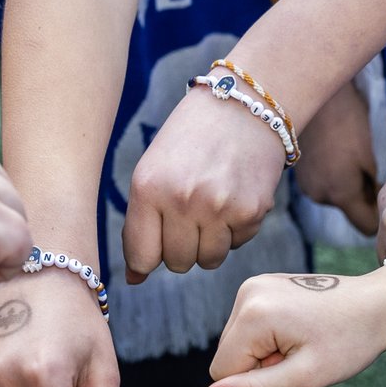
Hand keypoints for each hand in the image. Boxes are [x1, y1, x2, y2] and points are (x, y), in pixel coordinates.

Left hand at [123, 87, 287, 282]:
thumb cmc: (190, 141)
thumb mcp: (152, 171)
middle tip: (190, 213)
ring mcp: (219, 207)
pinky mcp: (251, 211)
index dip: (148, 257)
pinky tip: (233, 196)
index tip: (156, 243)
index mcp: (148, 188)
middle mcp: (182, 200)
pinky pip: (236, 245)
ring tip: (211, 204)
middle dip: (182, 247)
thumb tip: (134, 281)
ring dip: (209, 242)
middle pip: (177, 263)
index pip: (142, 257)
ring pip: (208, 260)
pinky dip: (234, 229)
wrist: (245, 105)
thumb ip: (140, 225)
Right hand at [205, 265, 385, 386]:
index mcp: (253, 314)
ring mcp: (253, 285)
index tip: (292, 365)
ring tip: (303, 341)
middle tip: (302, 354)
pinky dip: (270, 337)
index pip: (222, 371)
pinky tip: (300, 329)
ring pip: (237, 344)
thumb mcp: (305, 377)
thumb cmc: (350, 341)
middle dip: (260, 365)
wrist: (380, 303)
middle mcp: (246, 292)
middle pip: (228, 355)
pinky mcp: (261, 285)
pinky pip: (248, 328)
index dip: (256, 380)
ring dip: (266, 352)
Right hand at [293, 81, 378, 235]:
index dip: (380, 217)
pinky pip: (323, 186)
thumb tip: (372, 201)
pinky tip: (335, 155)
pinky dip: (332, 177)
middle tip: (371, 169)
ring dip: (346, 185)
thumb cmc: (347, 122)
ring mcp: (308, 188)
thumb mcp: (367, 155)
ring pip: (336, 197)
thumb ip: (370, 185)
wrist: (313, 98)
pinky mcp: (300, 178)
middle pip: (349, 210)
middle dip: (362, 197)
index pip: (366, 226)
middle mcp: (321, 197)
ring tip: (351, 157)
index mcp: (342, 194)